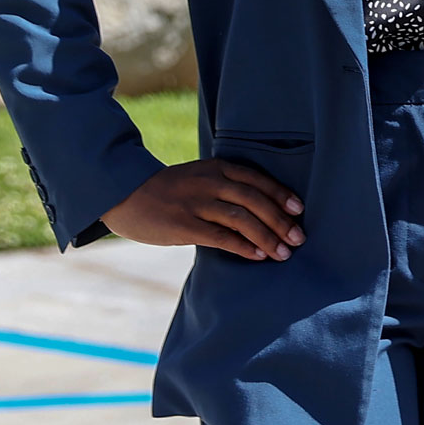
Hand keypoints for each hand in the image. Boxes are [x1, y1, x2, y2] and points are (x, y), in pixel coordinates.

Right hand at [102, 160, 304, 260]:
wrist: (123, 193)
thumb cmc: (168, 190)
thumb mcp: (199, 177)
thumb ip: (225, 186)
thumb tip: (261, 208)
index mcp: (217, 168)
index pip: (258, 180)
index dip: (281, 195)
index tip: (299, 210)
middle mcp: (210, 183)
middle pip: (255, 201)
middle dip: (281, 221)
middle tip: (299, 238)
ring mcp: (196, 204)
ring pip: (242, 220)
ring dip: (267, 237)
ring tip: (283, 252)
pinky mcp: (183, 225)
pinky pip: (220, 237)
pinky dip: (243, 246)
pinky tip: (258, 256)